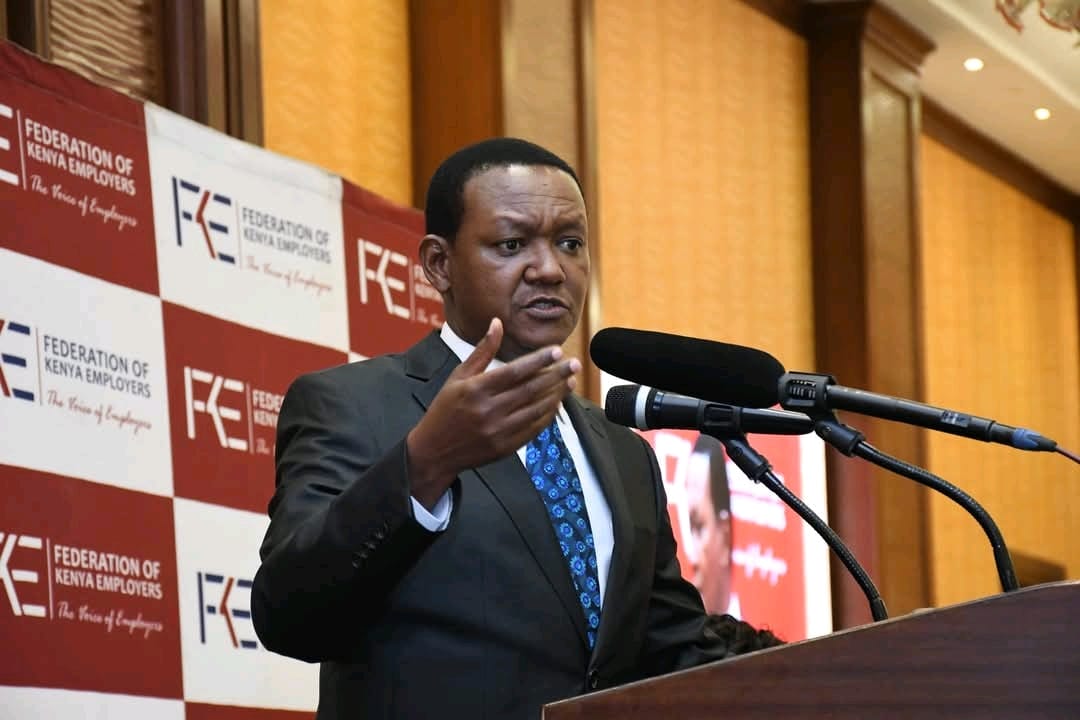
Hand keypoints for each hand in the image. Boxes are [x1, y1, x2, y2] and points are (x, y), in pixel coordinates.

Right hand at [407, 318, 580, 507]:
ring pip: (536, 409)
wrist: (434, 451)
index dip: (538, 360)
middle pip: (530, 389)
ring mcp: (498, 431)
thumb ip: (482, 351)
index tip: (557, 351)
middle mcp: (488, 410)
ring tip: (570, 381)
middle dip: (556, 375)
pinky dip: (548, 415)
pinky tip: (557, 403)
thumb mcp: (458, 376)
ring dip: (556, 394)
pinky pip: (533, 429)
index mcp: (476, 390)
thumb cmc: (445, 409)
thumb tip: (497, 323)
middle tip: (573, 364)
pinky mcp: (505, 447)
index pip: (514, 371)